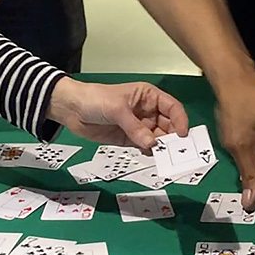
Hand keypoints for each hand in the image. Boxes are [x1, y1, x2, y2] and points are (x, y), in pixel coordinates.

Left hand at [47, 78, 188, 151]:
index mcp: (148, 96)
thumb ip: (135, 127)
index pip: (172, 107)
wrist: (72, 109)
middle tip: (177, 151)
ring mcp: (139, 126)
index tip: (183, 135)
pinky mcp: (130, 139)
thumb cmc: (95, 99)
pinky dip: (151, 152)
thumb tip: (152, 144)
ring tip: (166, 157)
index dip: (180, 120)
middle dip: (173, 137)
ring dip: (163, 147)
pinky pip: (145, 147)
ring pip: (158, 138)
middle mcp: (147, 111)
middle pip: (169, 125)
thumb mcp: (117, 109)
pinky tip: (152, 157)